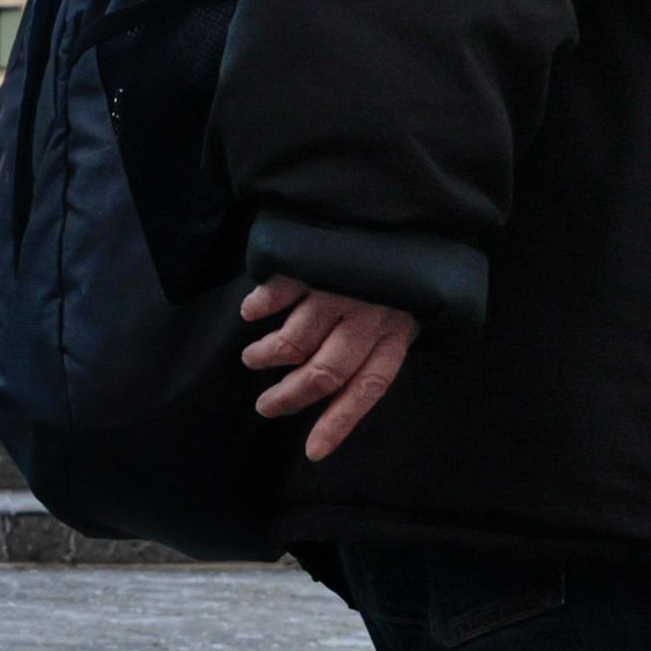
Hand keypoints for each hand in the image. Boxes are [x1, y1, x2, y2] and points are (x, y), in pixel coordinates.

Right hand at [238, 278, 418, 460]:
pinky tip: (250, 314)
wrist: (393, 199)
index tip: (313, 452)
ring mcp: (340, 286)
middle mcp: (369, 314)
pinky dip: (259, 308)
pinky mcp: (315, 260)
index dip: (339, 423)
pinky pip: (279, 294)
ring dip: (265, 356)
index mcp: (395, 332)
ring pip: (294, 341)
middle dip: (287, 398)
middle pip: (324, 373)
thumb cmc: (393, 273)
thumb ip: (373, 343)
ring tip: (252, 359)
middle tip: (265, 407)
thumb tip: (331, 387)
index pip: (367, 388)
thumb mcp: (400, 309)